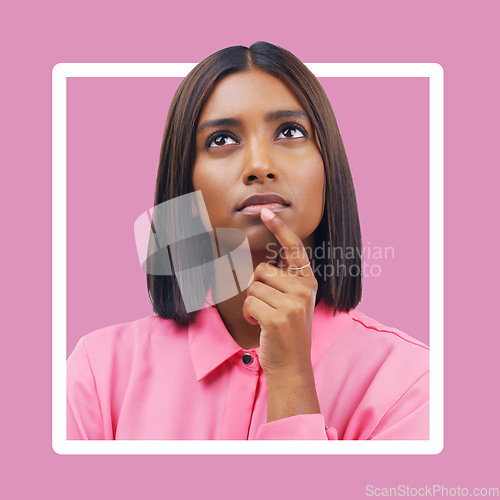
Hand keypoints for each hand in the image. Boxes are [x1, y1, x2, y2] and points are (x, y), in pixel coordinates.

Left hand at [242, 207, 319, 420]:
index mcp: (308, 282)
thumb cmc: (287, 332)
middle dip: (256, 288)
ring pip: (253, 287)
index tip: (266, 211)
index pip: (294, 249)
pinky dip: (249, 315)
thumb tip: (261, 265)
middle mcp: (304, 289)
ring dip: (252, 304)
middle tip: (265, 307)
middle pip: (262, 270)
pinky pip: (249, 303)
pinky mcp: (278, 317)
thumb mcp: (293, 303)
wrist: (292, 365)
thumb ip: (284, 281)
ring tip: (265, 319)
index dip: (279, 228)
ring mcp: (293, 303)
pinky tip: (261, 327)